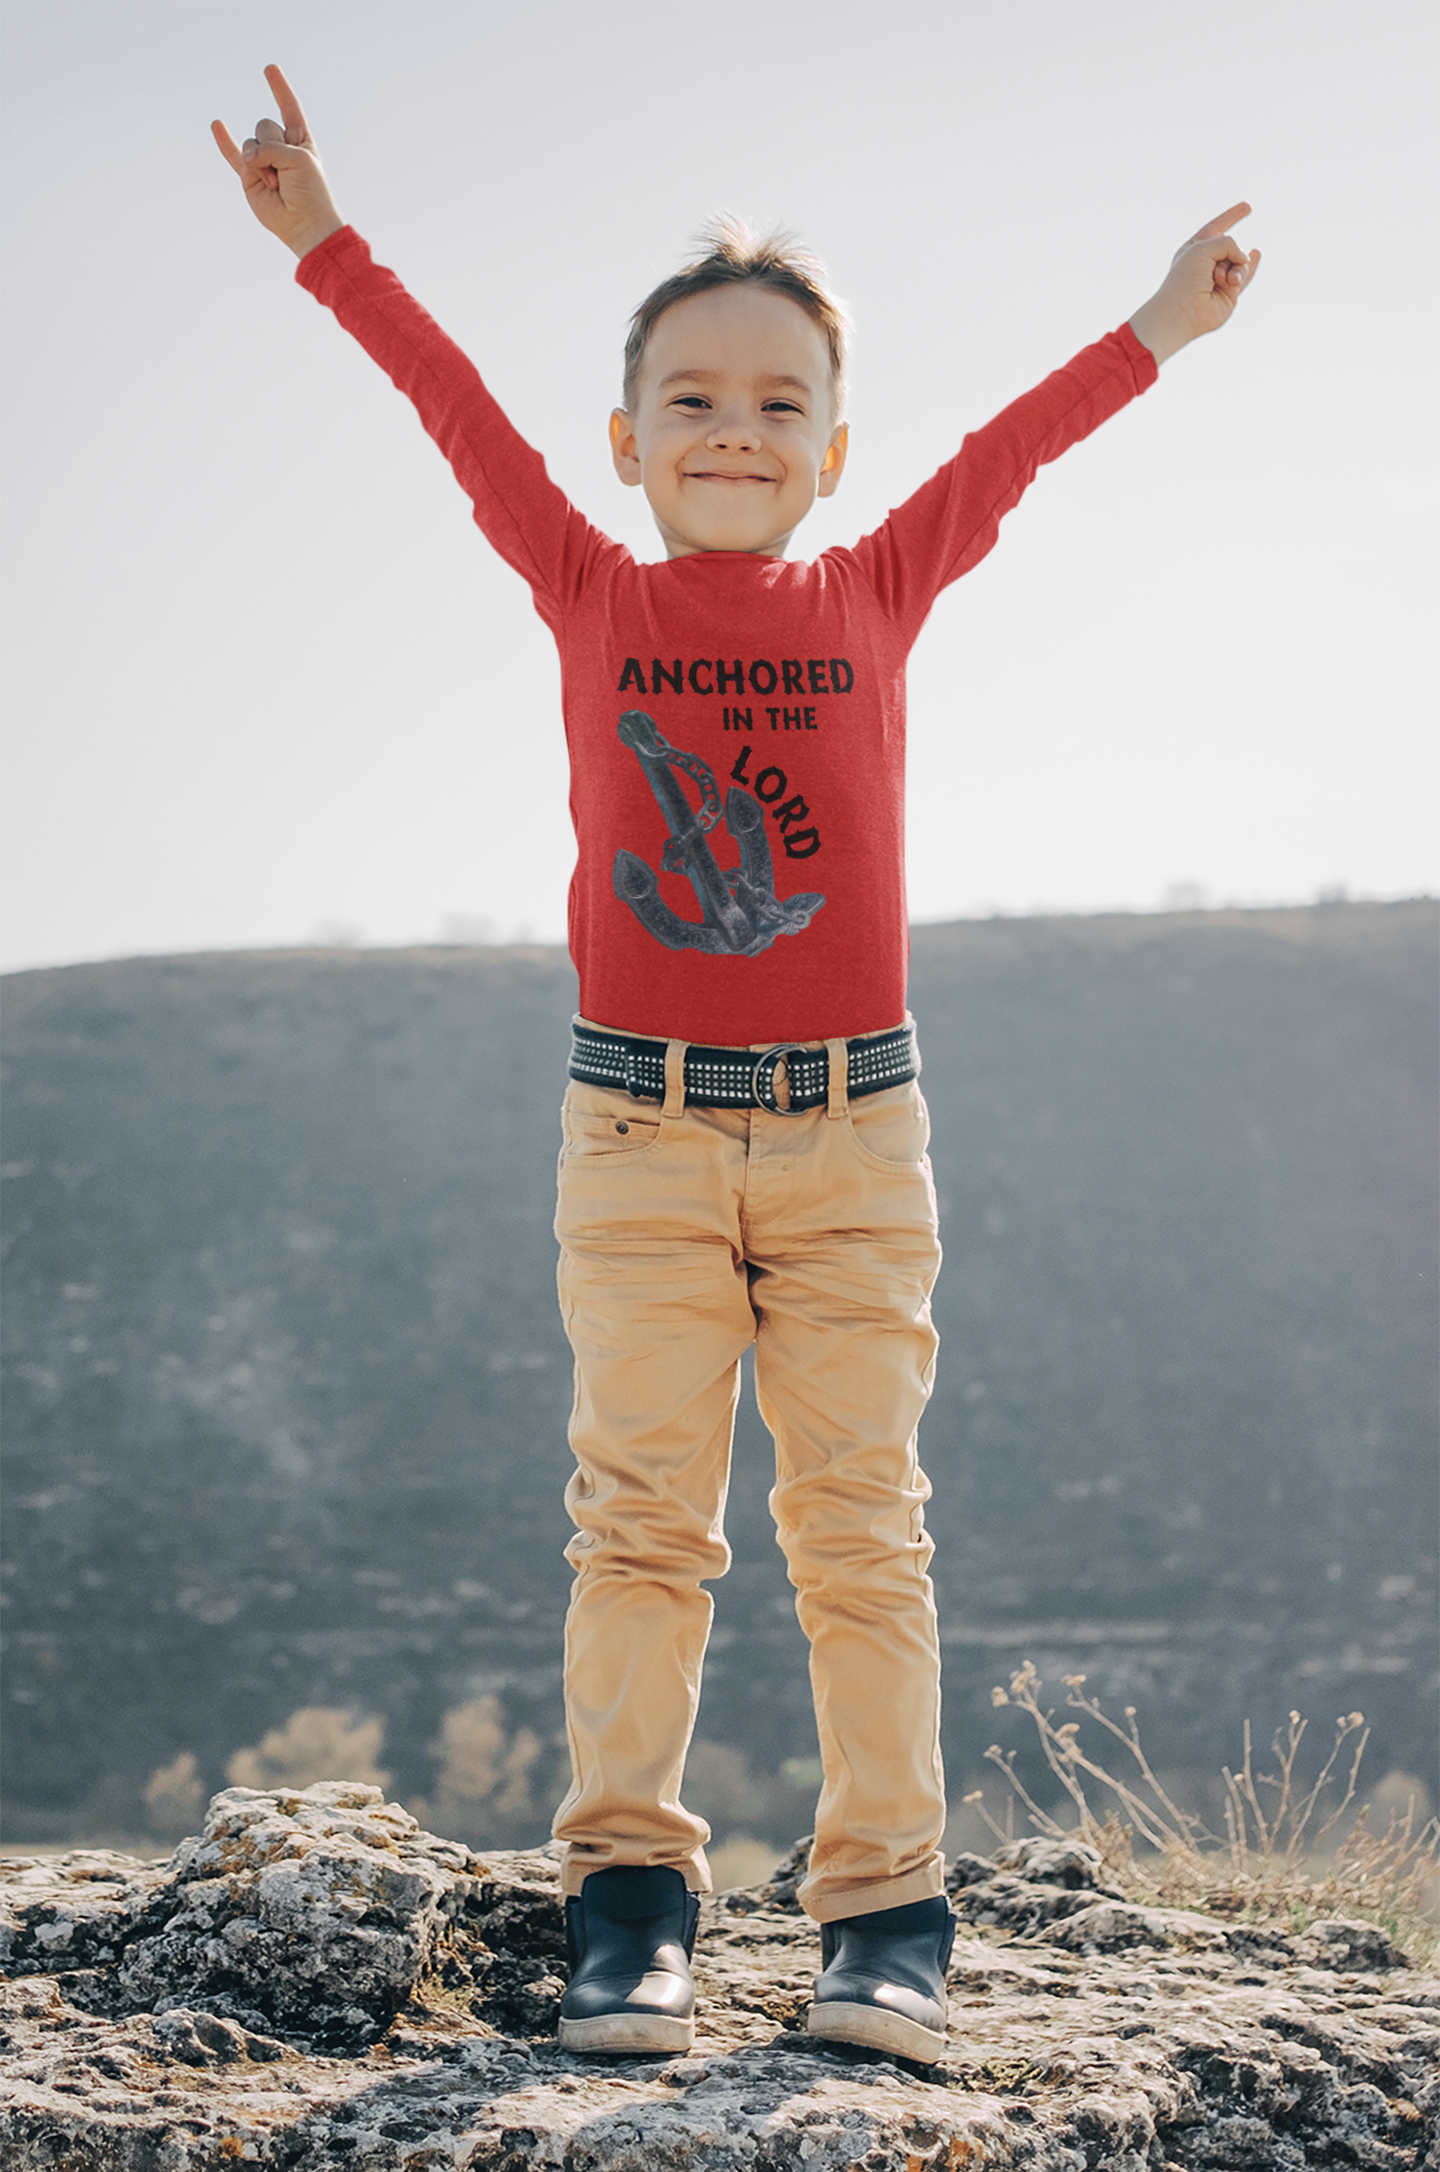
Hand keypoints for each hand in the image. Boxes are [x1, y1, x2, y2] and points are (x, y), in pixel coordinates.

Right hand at [212, 65, 343, 258]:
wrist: (304, 225)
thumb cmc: (310, 192)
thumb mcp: (298, 159)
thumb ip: (271, 147)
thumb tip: (247, 157)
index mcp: (300, 139)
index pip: (289, 108)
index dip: (280, 89)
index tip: (270, 69)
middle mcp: (280, 146)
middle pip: (265, 125)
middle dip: (272, 146)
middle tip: (285, 174)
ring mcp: (263, 160)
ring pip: (251, 143)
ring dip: (261, 164)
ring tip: (276, 185)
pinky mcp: (249, 176)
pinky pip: (232, 154)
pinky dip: (224, 142)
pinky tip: (217, 125)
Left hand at [1128, 204, 1260, 366]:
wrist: (1183, 311)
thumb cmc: (1185, 278)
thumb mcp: (1204, 246)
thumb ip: (1229, 244)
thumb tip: (1246, 258)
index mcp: (1194, 249)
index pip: (1216, 227)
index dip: (1231, 216)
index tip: (1247, 207)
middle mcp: (1207, 263)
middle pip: (1230, 246)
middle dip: (1228, 252)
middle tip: (1212, 271)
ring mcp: (1219, 278)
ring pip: (1240, 262)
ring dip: (1235, 269)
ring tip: (1221, 281)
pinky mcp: (1229, 293)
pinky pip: (1245, 275)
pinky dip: (1251, 266)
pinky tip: (1257, 253)